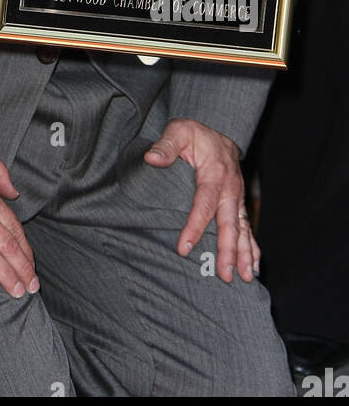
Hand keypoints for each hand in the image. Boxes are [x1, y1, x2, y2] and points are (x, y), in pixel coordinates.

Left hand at [144, 119, 257, 282]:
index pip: (203, 204)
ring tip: (245, 277)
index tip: (184, 248)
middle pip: (229, 223)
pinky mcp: (239, 202)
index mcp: (214, 174)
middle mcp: (230, 189)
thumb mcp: (179, 131)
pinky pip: (248, 227)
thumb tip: (152, 158)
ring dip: (244, 254)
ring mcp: (237, 197)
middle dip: (228, 250)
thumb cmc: (195, 133)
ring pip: (243, 229)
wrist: (218, 128)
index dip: (194, 227)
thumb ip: (166, 145)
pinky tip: (254, 266)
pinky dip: (252, 247)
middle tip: (225, 274)